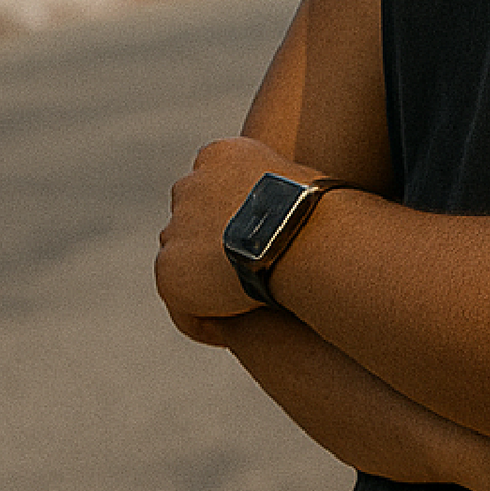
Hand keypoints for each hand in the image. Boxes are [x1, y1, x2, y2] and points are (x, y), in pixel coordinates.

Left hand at [155, 132, 319, 329]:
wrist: (299, 237)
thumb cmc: (321, 215)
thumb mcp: (302, 183)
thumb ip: (280, 192)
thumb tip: (294, 214)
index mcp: (219, 155)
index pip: (214, 187)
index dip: (233, 218)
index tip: (256, 243)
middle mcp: (188, 186)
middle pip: (192, 222)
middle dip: (213, 247)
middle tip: (246, 276)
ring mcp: (174, 228)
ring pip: (184, 261)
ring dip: (207, 282)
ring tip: (238, 310)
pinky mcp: (168, 270)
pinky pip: (181, 301)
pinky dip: (202, 317)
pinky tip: (228, 335)